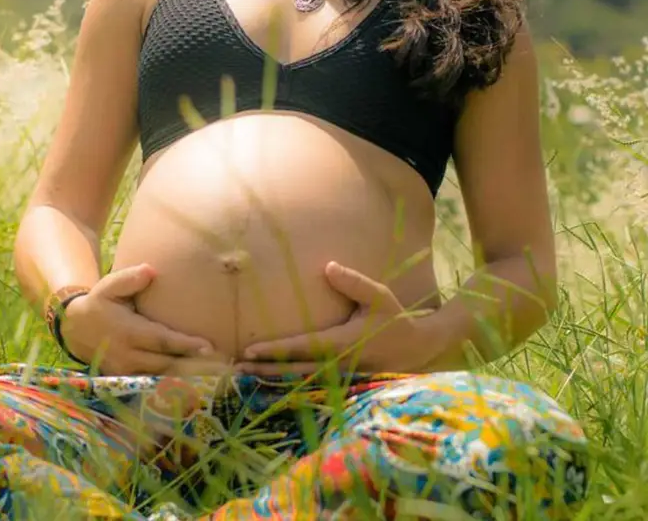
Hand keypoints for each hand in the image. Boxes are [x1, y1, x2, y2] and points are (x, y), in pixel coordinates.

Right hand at [60, 263, 228, 374]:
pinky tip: (199, 386)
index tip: (208, 346)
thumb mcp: (108, 286)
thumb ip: (128, 278)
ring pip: (164, 378)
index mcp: (128, 332)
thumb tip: (151, 270)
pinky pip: (156, 385)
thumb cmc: (100, 303)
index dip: (184, 345)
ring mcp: (128, 372)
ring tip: (219, 378)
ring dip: (191, 379)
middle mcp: (129, 356)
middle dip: (196, 367)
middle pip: (167, 364)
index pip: (161, 341)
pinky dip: (177, 386)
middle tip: (225, 367)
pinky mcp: (128, 380)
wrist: (76, 330)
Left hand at [234, 261, 437, 375]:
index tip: (249, 350)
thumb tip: (328, 267)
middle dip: (264, 369)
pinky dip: (288, 383)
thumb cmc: (395, 318)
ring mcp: (339, 378)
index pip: (301, 347)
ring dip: (272, 378)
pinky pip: (309, 384)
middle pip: (293, 370)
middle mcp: (337, 365)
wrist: (417, 349)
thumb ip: (354, 283)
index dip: (274, 350)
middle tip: (235, 367)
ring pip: (299, 380)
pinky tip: (270, 381)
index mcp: (342, 344)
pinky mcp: (341, 382)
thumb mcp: (379, 296)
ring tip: (244, 375)